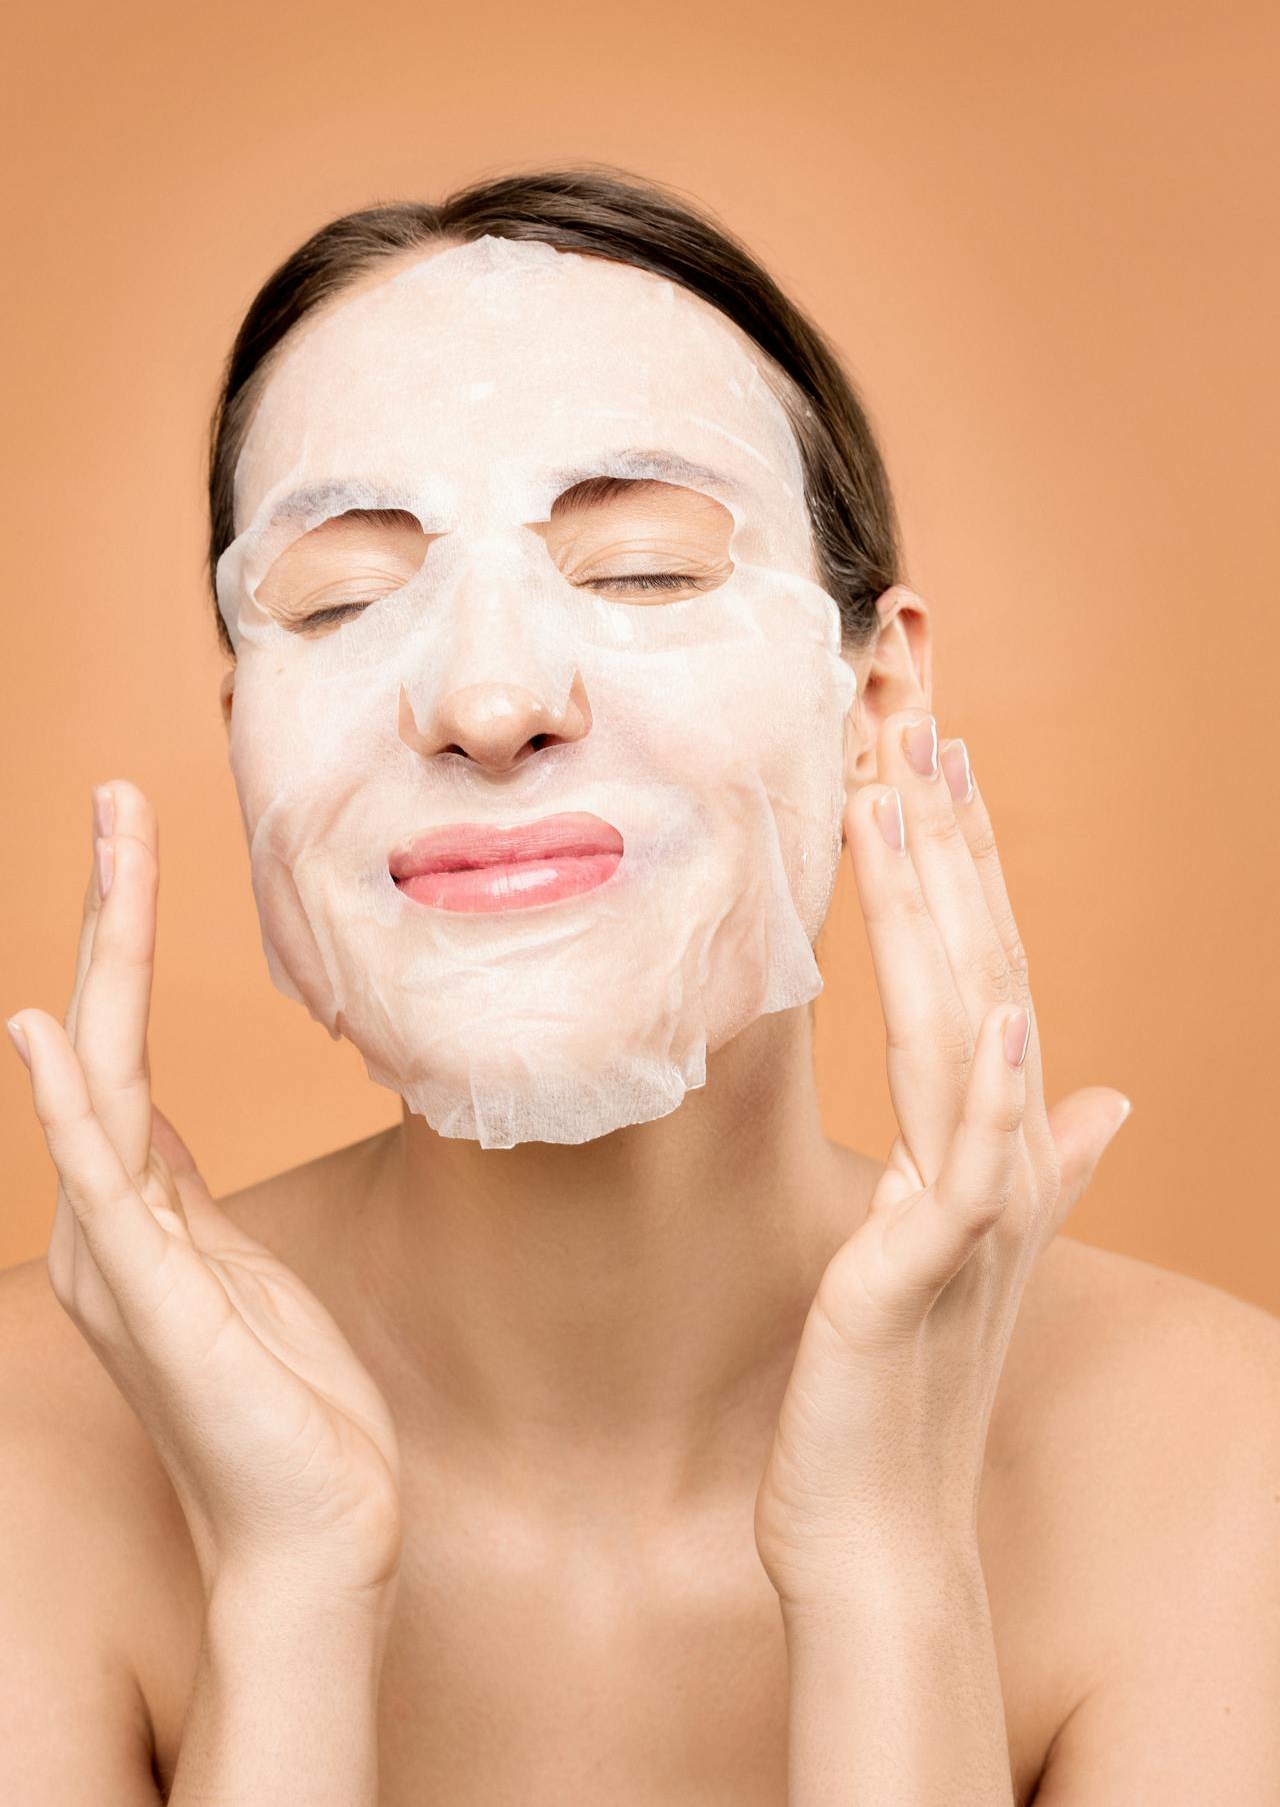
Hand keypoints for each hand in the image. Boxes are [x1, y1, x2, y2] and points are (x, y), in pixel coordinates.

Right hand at [6, 782, 402, 1606]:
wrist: (313, 1535)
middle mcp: (107, 1222)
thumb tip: (148, 1120)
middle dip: (109, 909)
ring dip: (102, 952)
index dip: (121, 938)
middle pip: (102, 1033)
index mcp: (133, 1209)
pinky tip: (42, 1028)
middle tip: (115, 796)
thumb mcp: (230, 1271)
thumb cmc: (283, 1407)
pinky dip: (66, 1102)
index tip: (132, 838)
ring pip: (98, 1074)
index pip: (120, 1044)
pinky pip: (100, 1181)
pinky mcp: (151, 1298)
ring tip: (107, 842)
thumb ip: (174, 1195)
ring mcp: (120, 1257)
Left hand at [754, 711, 1130, 1611]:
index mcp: (991, 1144)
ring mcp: (975, 1212)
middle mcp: (1000, 1160)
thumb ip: (1028, 1164)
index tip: (933, 760)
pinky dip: (992, 1083)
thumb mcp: (956, 1254)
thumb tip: (1092, 1094)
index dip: (961, 866)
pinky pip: (973, 1163)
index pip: (982, 971)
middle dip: (950, 844)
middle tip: (919, 720)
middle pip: (984, 968)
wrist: (878, 1536)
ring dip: (947, 909)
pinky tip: (996, 1006)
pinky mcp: (931, 1272)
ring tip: (916, 795)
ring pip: (972, 1029)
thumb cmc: (900, 1393)